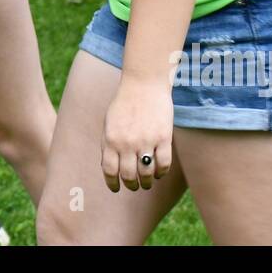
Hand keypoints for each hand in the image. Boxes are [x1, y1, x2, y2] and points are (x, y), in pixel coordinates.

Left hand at [101, 76, 173, 191]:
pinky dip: (161, 172)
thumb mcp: (109, 123)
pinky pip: (164, 164)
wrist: (144, 83)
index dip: (113, 183)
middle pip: (129, 176)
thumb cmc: (124, 104)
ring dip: (147, 182)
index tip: (116, 188)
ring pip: (147, 174)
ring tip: (147, 182)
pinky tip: (159, 172)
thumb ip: (108, 145)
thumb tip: (110, 168)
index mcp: (111, 139)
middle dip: (131, 185)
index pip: (110, 170)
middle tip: (135, 186)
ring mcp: (146, 141)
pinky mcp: (163, 138)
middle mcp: (127, 143)